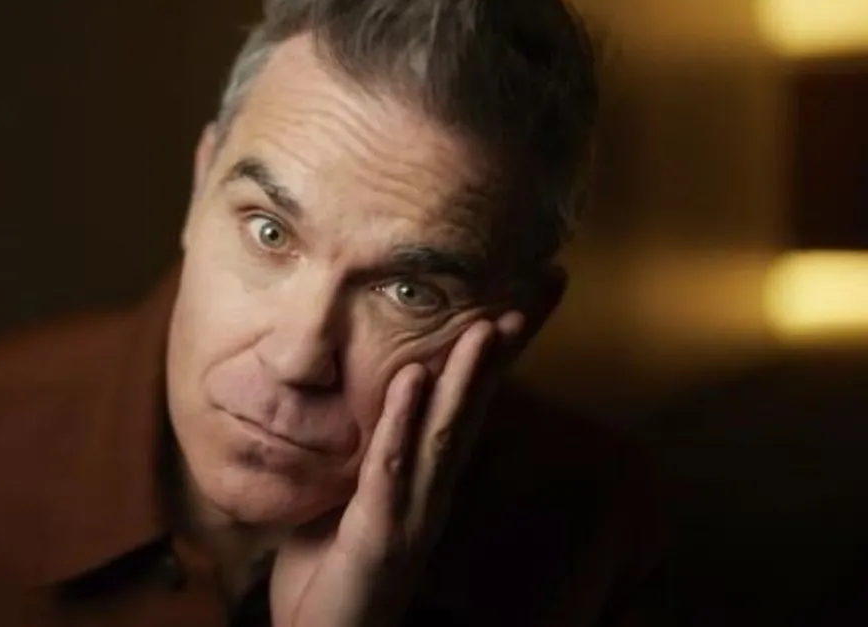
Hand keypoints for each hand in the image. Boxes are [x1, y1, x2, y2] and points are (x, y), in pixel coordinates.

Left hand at [270, 314, 522, 626]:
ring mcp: (414, 516)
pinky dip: (403, 421)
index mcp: (426, 481)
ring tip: (485, 325)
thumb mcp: (347, 502)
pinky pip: (393, 469)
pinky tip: (412, 378)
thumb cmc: (332, 575)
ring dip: (466, 379)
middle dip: (502, 354)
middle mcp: (433, 494)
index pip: (467, 407)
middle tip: (534, 293)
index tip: (521, 300)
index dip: (497, 357)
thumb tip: (360, 403)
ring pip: (447, 434)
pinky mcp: (380, 536)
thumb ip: (366, 456)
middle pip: (474, 411)